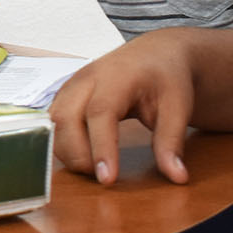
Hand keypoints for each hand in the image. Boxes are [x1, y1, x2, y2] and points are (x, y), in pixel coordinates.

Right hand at [49, 30, 196, 185]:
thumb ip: (172, 141)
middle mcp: (87, 78)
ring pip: (54, 121)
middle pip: (66, 117)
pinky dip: (63, 142)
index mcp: (117, 76)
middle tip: (101, 177)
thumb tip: (177, 177)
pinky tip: (83, 156)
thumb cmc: (166, 77)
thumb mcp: (178, 107)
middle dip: (77, 153)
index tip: (108, 179)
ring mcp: (72, 85)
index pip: (100, 112)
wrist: (155, 54)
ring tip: (93, 169)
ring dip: (67, 150)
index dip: (101, 147)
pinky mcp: (66, 95)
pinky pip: (54, 121)